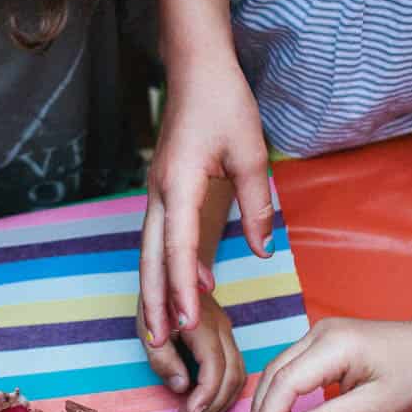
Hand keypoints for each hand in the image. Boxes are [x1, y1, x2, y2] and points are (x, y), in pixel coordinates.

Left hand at [140, 291, 244, 411]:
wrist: (173, 270)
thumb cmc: (156, 299)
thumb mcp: (148, 328)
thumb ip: (163, 359)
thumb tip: (181, 387)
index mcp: (201, 324)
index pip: (214, 369)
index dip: (205, 397)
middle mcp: (222, 328)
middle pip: (232, 376)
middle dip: (214, 405)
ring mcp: (228, 332)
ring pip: (239, 375)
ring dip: (222, 401)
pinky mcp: (228, 338)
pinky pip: (237, 368)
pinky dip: (226, 390)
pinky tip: (207, 400)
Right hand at [142, 52, 272, 345]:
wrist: (197, 69)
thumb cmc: (225, 103)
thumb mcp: (252, 153)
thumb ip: (257, 205)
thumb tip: (263, 250)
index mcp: (179, 183)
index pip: (177, 245)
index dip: (183, 286)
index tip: (191, 320)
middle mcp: (160, 193)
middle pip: (150, 257)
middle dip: (156, 300)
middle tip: (164, 342)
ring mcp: (158, 193)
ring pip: (149, 251)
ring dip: (155, 289)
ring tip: (161, 329)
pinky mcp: (166, 193)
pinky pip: (160, 238)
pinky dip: (164, 268)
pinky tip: (181, 292)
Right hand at [251, 316, 411, 411]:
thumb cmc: (411, 375)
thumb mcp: (374, 407)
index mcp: (335, 345)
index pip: (287, 381)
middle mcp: (321, 332)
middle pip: (276, 371)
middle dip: (263, 409)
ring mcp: (320, 331)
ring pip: (279, 366)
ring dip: (270, 399)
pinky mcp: (322, 338)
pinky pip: (292, 363)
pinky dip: (283, 389)